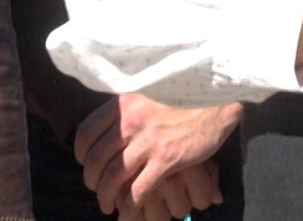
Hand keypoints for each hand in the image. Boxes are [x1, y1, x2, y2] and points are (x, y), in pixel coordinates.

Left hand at [73, 95, 237, 215]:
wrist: (220, 99)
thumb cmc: (186, 96)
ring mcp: (148, 141)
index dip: (82, 154)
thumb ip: (128, 109)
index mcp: (124, 104)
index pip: (86, 133)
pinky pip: (137, 190)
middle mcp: (131, 122)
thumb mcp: (149, 93)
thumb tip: (108, 129)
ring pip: (111, 179)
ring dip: (105, 197)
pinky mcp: (167, 159)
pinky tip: (128, 210)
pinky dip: (128, 205)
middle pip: (95, 160)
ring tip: (108, 204)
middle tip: (97, 188)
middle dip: (91, 181)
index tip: (87, 163)